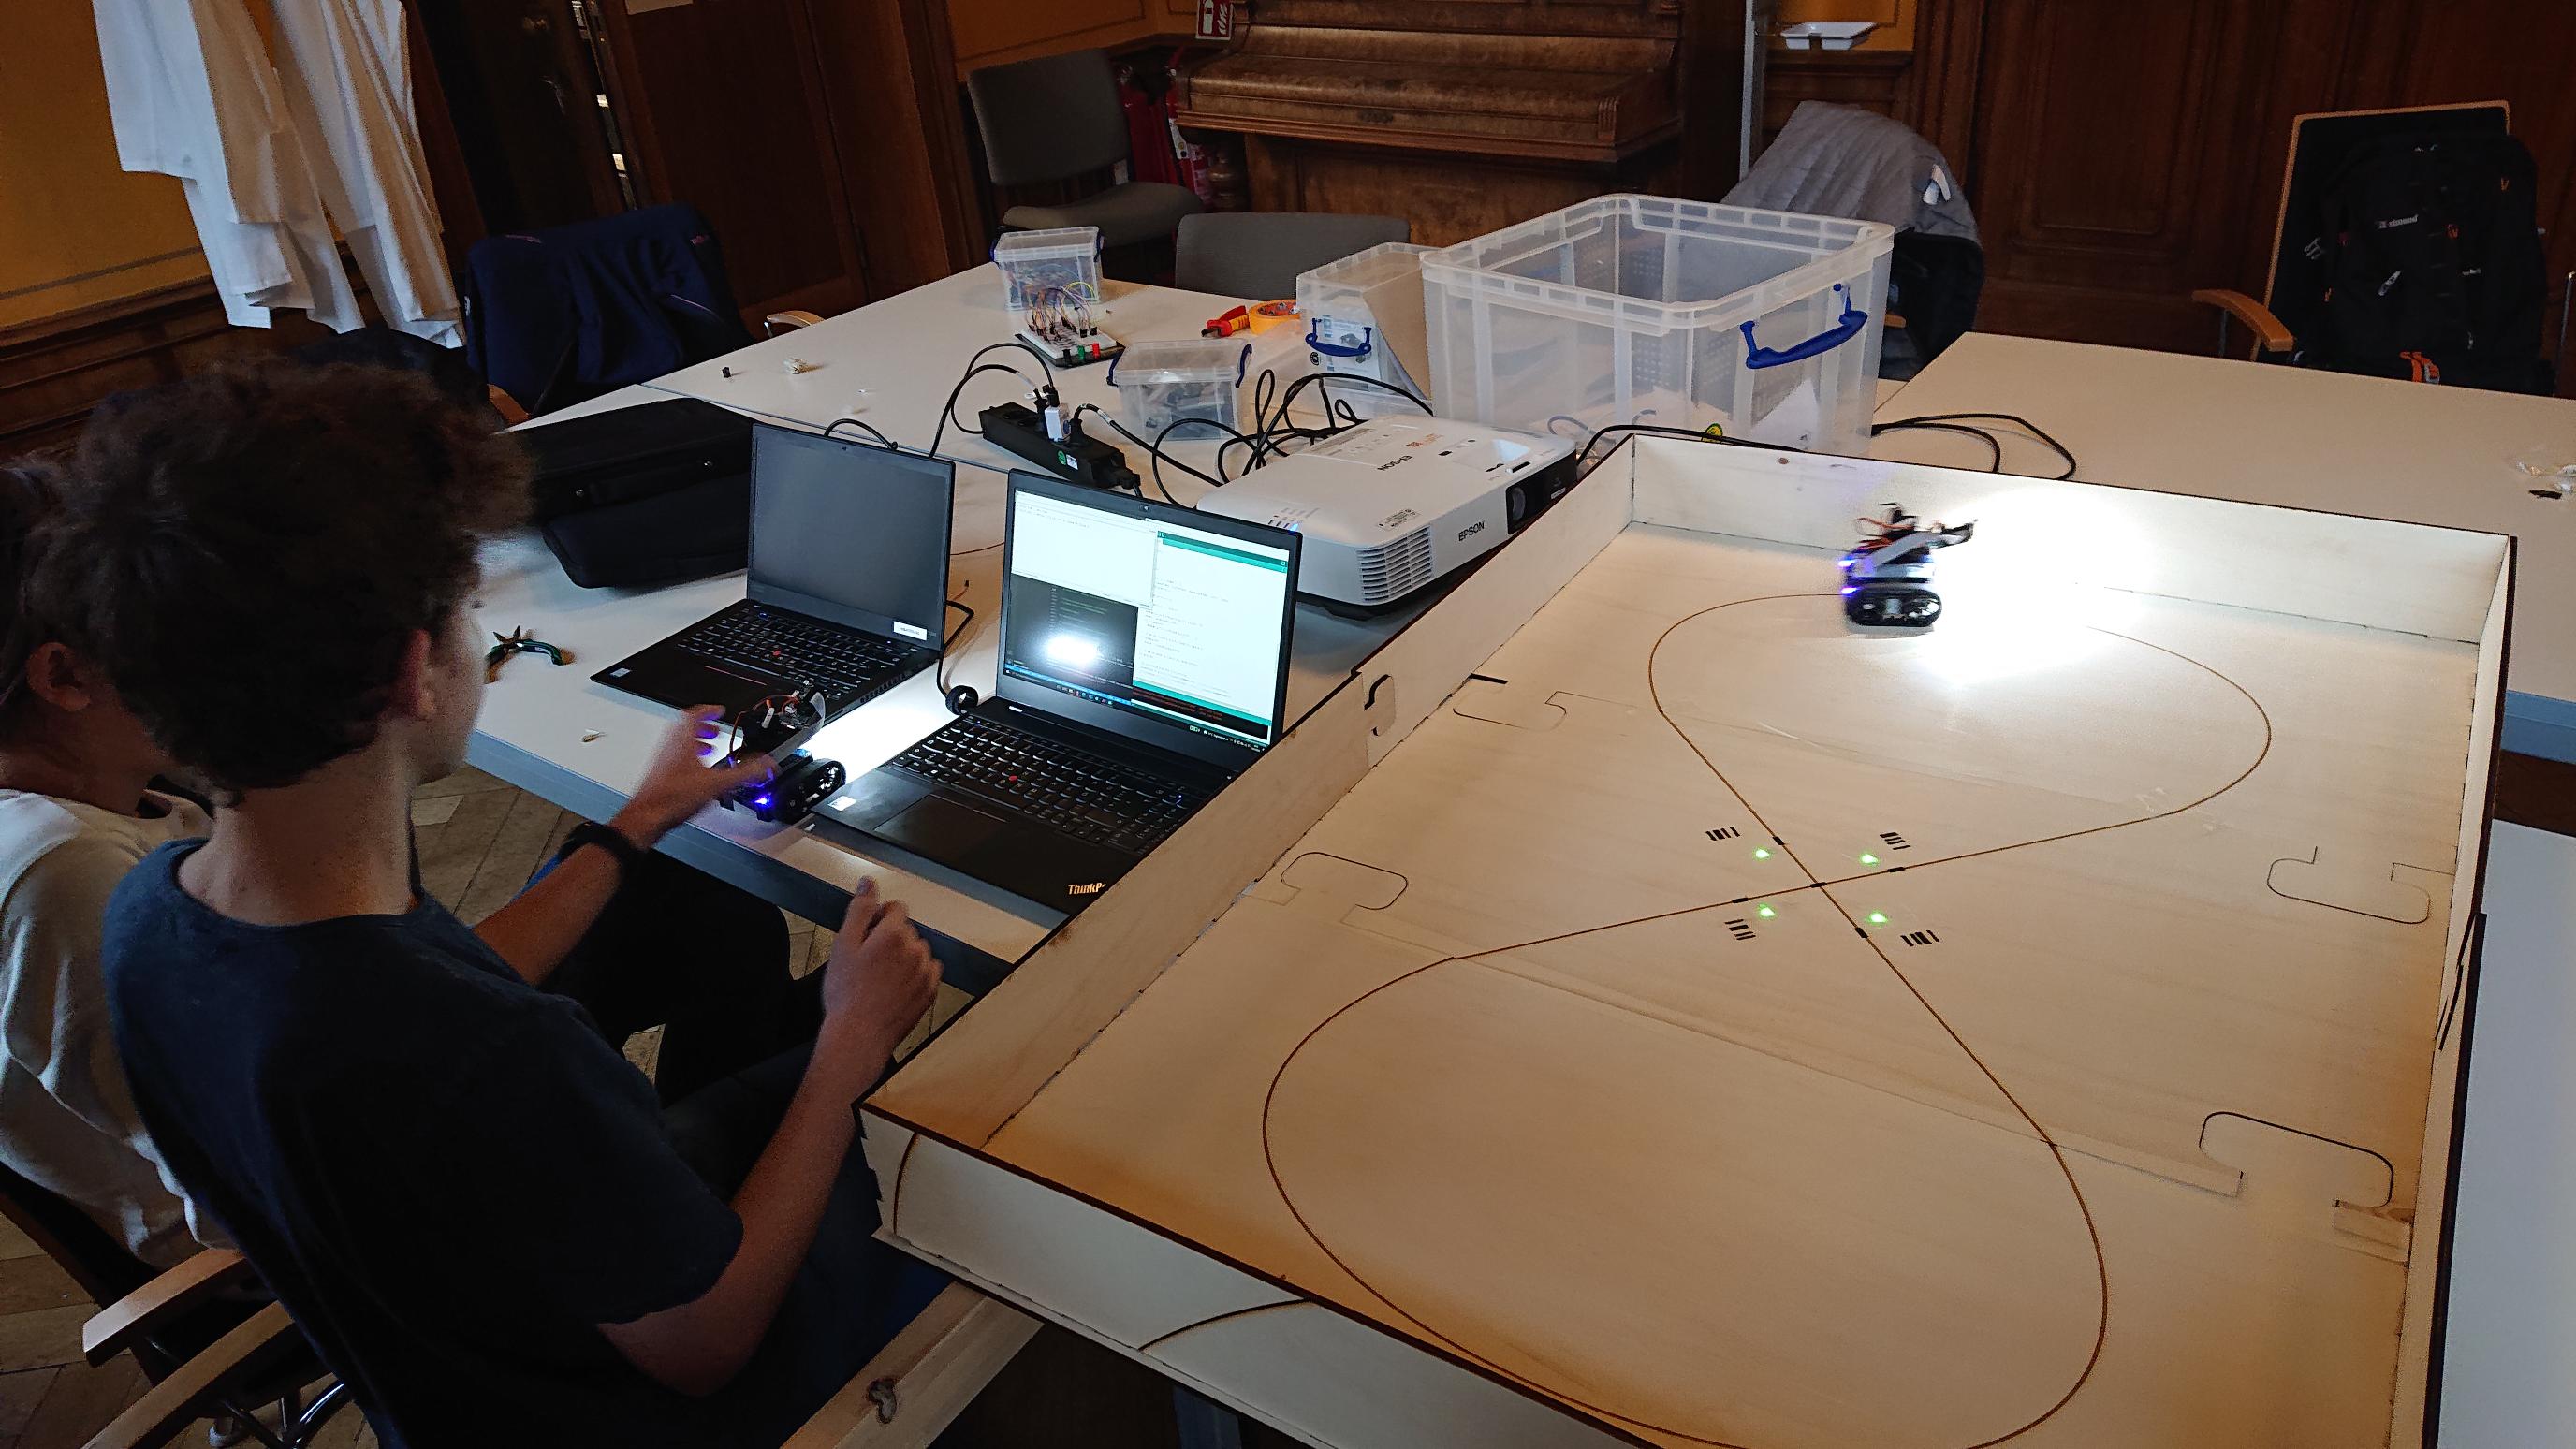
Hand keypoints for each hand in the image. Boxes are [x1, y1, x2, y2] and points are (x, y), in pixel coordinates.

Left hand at [610, 706, 769, 847]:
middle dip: (703, 727)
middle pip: (684, 728)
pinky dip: (688, 759)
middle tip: (715, 731)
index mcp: (682, 742)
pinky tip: (698, 775)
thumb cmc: (672, 798)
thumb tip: (767, 765)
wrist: (647, 817)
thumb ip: (745, 773)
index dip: (708, 710)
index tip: (718, 710)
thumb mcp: (717, 783)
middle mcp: (669, 747)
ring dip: (695, 743)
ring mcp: (662, 760)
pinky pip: (674, 759)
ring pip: (678, 743)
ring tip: (708, 751)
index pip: (693, 715)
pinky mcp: (659, 775)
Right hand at [815, 879, 937, 1089]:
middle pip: (906, 930)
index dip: (879, 919)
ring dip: (903, 957)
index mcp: (894, 934)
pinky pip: (927, 971)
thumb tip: (869, 883)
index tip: (867, 937)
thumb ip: (860, 909)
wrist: (859, 1035)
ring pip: (917, 950)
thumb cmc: (847, 994)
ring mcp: (926, 971)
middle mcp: (916, 949)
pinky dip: (914, 975)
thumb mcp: (843, 945)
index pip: (896, 908)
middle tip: (867, 962)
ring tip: (879, 978)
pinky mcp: (930, 990)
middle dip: (890, 939)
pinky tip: (894, 988)